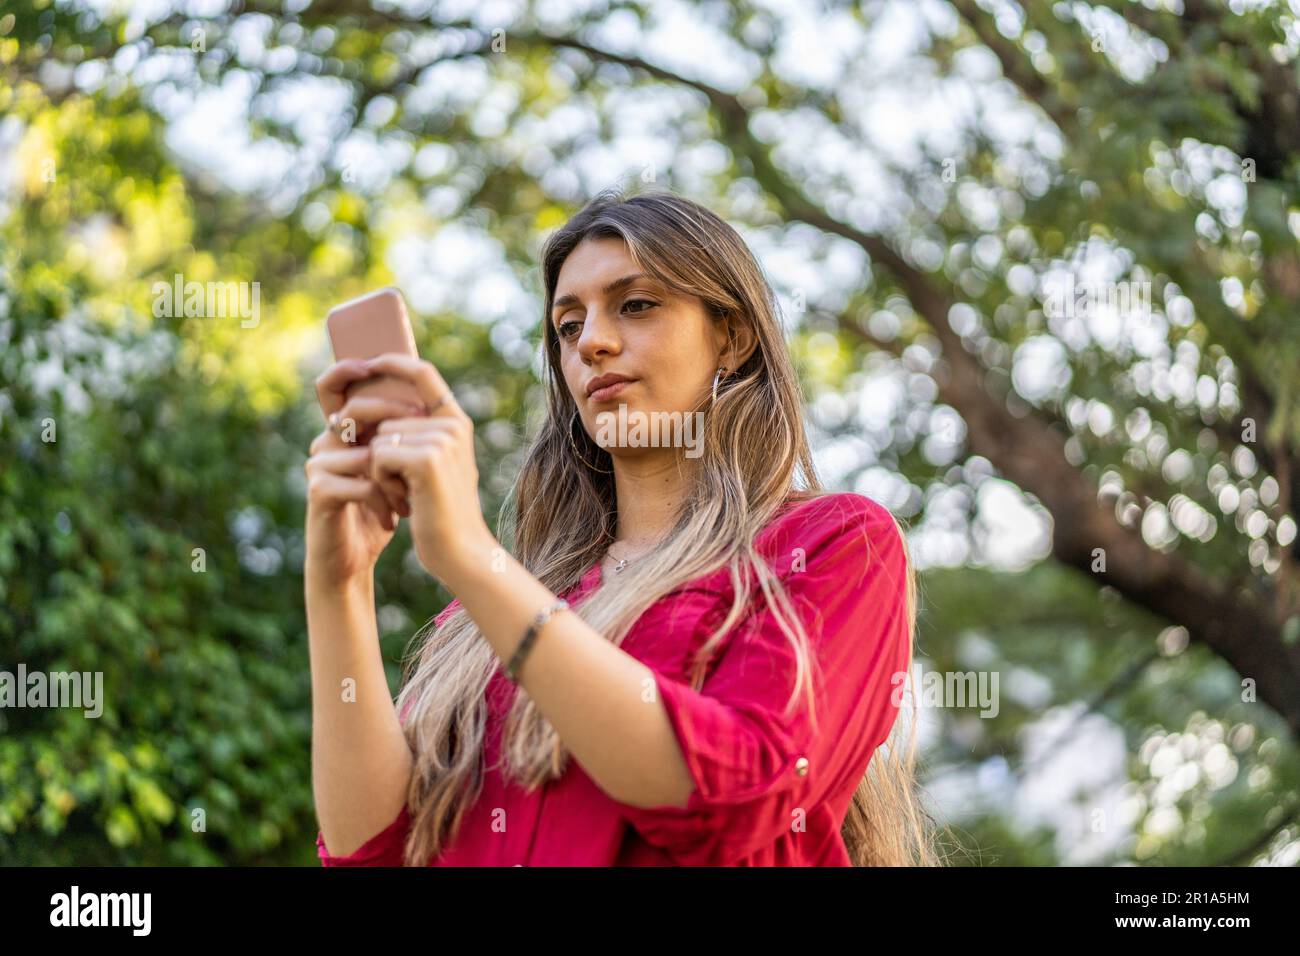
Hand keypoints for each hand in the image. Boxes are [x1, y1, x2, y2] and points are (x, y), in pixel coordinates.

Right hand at [304, 359, 425, 584]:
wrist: (354, 560)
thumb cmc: (378, 513)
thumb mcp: (394, 471)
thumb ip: (400, 438)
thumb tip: (428, 400)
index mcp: (342, 433)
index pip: (332, 387)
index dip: (346, 369)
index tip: (371, 362)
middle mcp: (325, 443)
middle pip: (355, 411)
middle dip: (395, 419)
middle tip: (425, 435)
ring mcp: (318, 465)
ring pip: (367, 452)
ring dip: (397, 478)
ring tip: (409, 502)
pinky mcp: (318, 490)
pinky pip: (361, 481)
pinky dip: (384, 500)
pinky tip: (393, 520)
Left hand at [365, 353, 495, 580]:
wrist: (460, 550)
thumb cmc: (442, 513)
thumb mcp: (436, 467)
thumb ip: (421, 435)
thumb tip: (382, 414)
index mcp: (456, 422)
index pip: (423, 372)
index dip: (394, 362)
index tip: (370, 362)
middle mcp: (451, 425)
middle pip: (388, 419)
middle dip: (383, 454)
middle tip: (406, 488)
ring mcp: (441, 440)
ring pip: (380, 439)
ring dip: (382, 471)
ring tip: (409, 495)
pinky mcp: (425, 459)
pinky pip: (378, 455)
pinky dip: (382, 481)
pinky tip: (405, 500)